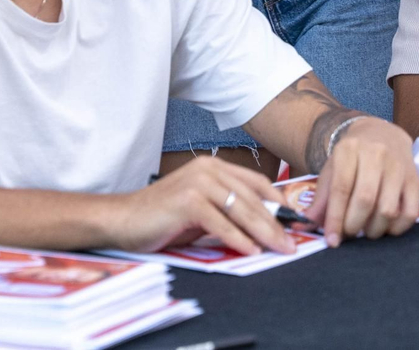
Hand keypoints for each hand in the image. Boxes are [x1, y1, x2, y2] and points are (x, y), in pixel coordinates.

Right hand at [112, 156, 290, 256]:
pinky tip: (252, 251)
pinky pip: (221, 224)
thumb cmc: (162, 218)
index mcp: (213, 167)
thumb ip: (227, 212)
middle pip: (252, 198)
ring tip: (280, 249)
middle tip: (292, 243)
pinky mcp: (188, 201)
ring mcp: (198, 183)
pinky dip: (239, 240)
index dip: (278, 202)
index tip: (294, 222)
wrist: (123, 220)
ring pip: (241, 210)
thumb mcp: (201, 210)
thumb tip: (262, 227)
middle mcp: (208, 169)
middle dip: (275, 223)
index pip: (255, 183)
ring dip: (264, 233)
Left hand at [304, 117, 418, 246]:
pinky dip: (397, 228)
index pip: (341, 188)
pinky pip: (410, 212)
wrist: (382, 134)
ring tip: (366, 230)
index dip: (335, 218)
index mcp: (349, 149)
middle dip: (354, 225)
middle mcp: (376, 154)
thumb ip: (321, 199)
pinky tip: (386, 228)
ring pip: (388, 209)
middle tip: (349, 234)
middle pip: (365, 199)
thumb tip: (307, 225)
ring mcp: (398, 166)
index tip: (332, 240)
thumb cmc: (353, 158)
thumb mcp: (332, 170)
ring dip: (374, 229)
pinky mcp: (415, 179)